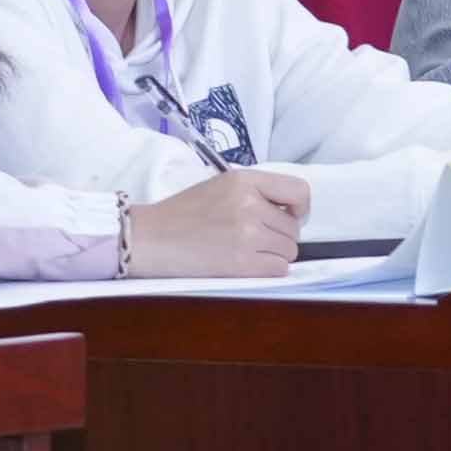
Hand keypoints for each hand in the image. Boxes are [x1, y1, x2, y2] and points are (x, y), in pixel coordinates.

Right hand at [121, 167, 307, 277]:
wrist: (150, 239)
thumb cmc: (182, 214)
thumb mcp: (220, 186)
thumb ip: (254, 192)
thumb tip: (291, 212)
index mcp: (244, 180)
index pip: (299, 191)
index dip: (300, 207)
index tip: (290, 215)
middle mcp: (249, 204)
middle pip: (293, 228)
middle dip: (279, 236)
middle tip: (253, 238)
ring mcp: (247, 234)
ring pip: (289, 251)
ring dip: (274, 255)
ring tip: (246, 251)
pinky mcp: (242, 263)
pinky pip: (279, 269)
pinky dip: (268, 270)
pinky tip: (247, 265)